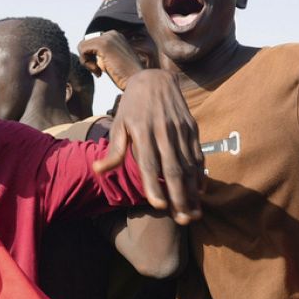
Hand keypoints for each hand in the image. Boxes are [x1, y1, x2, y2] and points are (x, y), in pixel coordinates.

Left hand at [77, 31, 146, 89]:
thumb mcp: (113, 61)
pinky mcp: (103, 44)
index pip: (92, 43)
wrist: (137, 80)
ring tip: (98, 71)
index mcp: (116, 37)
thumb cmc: (126, 76)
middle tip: (99, 71)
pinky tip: (98, 71)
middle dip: (88, 58)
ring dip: (87, 62)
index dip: (93, 58)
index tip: (102, 69)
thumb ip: (102, 55)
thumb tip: (86, 53)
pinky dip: (86, 63)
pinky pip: (82, 49)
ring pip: (83, 46)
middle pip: (86, 43)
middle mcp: (112, 34)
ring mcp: (108, 37)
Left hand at [93, 69, 202, 224]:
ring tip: (192, 214)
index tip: (158, 206)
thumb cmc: (132, 107)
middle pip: (173, 170)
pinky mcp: (192, 129)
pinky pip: (198, 156)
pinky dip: (200, 175)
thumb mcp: (119, 124)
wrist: (156, 78)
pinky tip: (200, 193)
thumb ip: (114, 150)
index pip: (149, 163)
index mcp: (142, 131)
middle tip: (182, 220)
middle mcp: (164, 132)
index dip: (152, 185)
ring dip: (192, 192)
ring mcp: (181, 130)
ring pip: (189, 166)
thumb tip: (98, 171)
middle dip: (179, 197)